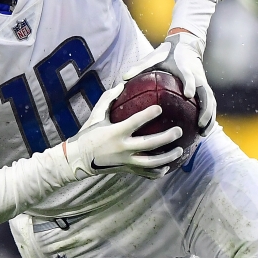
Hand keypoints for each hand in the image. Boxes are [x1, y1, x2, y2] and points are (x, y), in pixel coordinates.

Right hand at [61, 87, 183, 178]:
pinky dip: (156, 172)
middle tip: (178, 131)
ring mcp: (125, 161)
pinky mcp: (126, 170)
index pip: (135, 122)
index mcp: (115, 133)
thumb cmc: (88, 134)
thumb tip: (122, 84)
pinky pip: (144, 173)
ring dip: (167, 158)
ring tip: (180, 151)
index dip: (148, 115)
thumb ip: (108, 99)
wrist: (78, 159)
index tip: (160, 108)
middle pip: (149, 145)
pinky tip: (166, 168)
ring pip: (151, 163)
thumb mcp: (96, 115)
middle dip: (166, 138)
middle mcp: (122, 148)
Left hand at [121, 30, 214, 134]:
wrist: (186, 44)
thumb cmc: (168, 53)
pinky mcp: (205, 87)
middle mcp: (197, 76)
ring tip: (203, 133)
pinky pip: (210, 103)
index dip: (189, 83)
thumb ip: (140, 67)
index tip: (187, 94)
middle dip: (205, 108)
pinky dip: (209, 116)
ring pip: (210, 101)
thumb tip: (123, 78)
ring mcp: (203, 82)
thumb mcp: (154, 57)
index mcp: (184, 67)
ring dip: (210, 116)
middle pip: (206, 93)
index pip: (189, 75)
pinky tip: (202, 130)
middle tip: (199, 123)